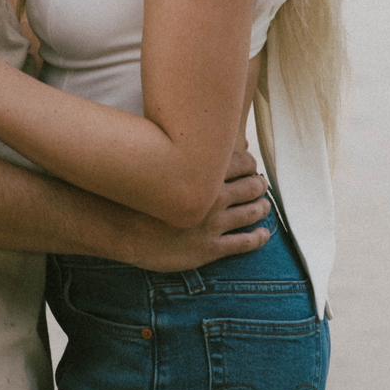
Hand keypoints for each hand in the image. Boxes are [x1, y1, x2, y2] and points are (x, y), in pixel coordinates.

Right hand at [123, 149, 272, 271]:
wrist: (124, 230)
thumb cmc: (138, 196)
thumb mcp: (160, 164)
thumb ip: (181, 154)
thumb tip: (194, 141)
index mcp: (204, 174)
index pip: (242, 162)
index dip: (251, 165)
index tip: (251, 167)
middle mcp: (215, 197)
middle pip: (251, 187)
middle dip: (259, 185)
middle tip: (261, 185)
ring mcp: (214, 224)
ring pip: (251, 213)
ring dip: (262, 208)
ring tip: (265, 206)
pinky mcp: (210, 248)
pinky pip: (244, 243)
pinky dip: (259, 238)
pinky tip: (264, 234)